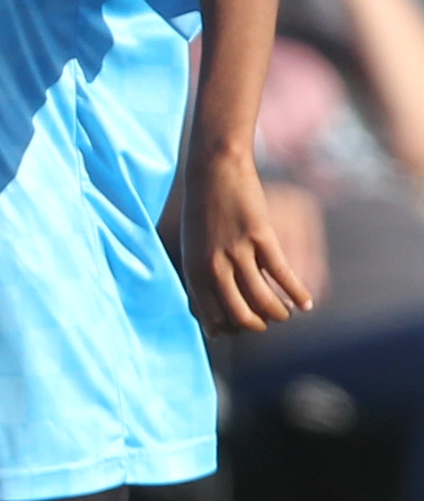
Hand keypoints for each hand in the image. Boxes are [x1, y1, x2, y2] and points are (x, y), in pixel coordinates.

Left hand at [188, 147, 314, 334]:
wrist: (214, 171)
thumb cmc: (203, 211)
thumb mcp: (193, 248)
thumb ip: (202, 277)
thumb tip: (213, 311)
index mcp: (193, 272)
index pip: (212, 318)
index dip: (232, 329)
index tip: (244, 328)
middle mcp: (212, 267)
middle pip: (240, 315)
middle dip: (258, 325)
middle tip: (268, 322)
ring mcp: (237, 253)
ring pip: (263, 300)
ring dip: (279, 313)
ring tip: (287, 313)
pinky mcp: (261, 237)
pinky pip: (283, 275)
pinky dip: (298, 293)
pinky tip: (307, 303)